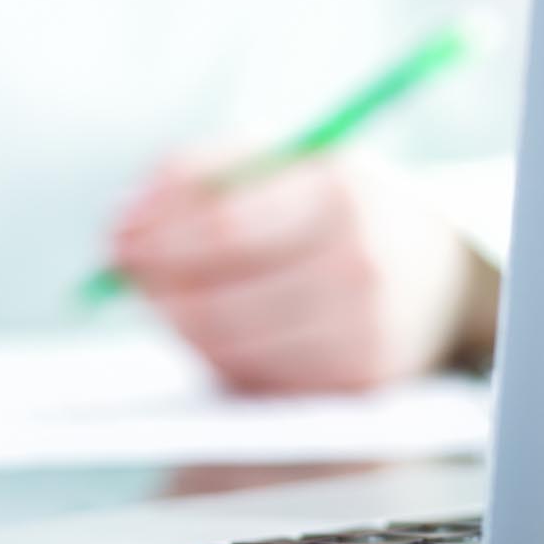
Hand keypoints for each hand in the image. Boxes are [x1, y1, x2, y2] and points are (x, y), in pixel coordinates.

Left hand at [110, 150, 495, 392]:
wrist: (429, 266)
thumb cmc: (330, 203)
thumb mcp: (277, 158)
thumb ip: (194, 172)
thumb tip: (123, 219)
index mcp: (341, 194)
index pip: (226, 228)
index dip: (157, 237)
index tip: (114, 236)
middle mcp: (361, 268)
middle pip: (220, 301)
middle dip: (156, 288)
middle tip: (122, 270)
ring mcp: (363, 333)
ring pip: (228, 348)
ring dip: (180, 323)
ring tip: (169, 292)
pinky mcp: (357, 384)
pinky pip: (255, 378)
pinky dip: (218, 354)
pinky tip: (216, 323)